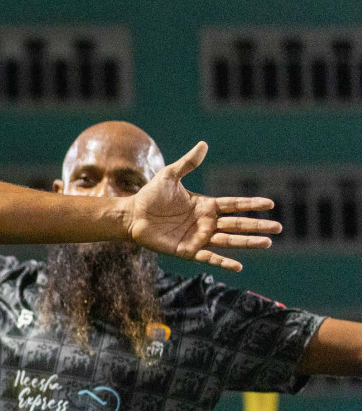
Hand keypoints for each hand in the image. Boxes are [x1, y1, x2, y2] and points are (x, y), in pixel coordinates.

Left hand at [127, 142, 281, 271]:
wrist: (132, 215)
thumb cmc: (150, 196)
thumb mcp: (170, 176)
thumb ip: (188, 163)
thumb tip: (203, 144)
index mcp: (206, 205)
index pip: (234, 205)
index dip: (251, 204)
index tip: (270, 204)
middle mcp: (206, 223)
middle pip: (237, 224)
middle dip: (257, 226)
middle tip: (278, 228)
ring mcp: (198, 238)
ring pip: (228, 241)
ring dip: (247, 243)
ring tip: (267, 243)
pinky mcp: (187, 251)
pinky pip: (208, 258)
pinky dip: (223, 262)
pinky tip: (238, 266)